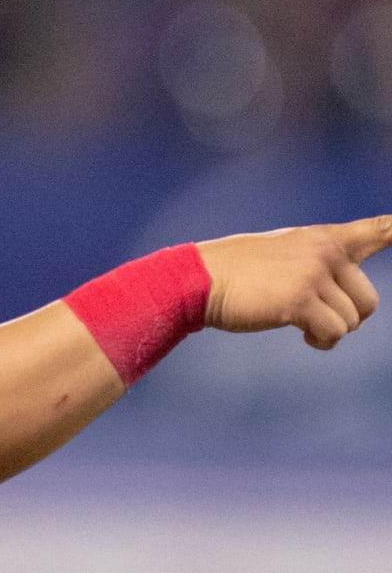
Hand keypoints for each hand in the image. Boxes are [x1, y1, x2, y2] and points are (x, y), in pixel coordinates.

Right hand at [196, 216, 391, 349]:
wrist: (198, 278)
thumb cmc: (235, 272)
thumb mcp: (282, 254)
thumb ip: (317, 264)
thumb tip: (341, 298)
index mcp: (322, 238)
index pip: (378, 230)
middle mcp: (325, 252)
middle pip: (368, 301)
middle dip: (346, 317)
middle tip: (314, 316)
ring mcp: (313, 274)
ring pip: (351, 322)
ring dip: (327, 331)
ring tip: (297, 321)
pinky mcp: (300, 300)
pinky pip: (332, 334)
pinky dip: (320, 341)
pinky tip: (300, 334)